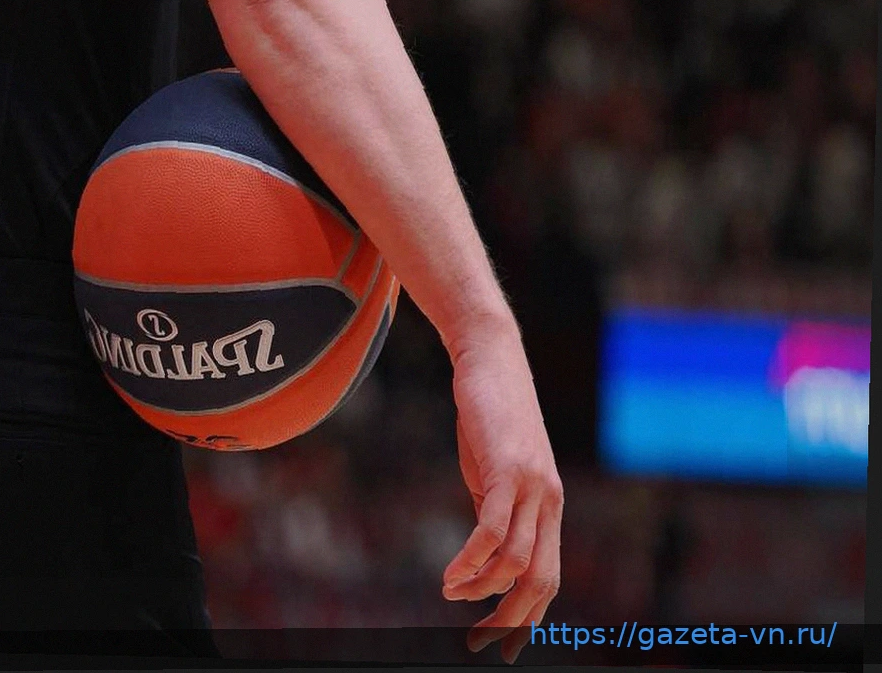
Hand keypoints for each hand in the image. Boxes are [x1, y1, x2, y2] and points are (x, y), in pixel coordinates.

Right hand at [441, 317, 563, 663]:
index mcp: (549, 504)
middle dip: (510, 616)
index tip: (499, 637)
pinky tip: (450, 574)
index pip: (548, 574)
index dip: (527, 613)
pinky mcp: (507, 470)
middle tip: (480, 639)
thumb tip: (482, 546)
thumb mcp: (492, 468)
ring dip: (480, 586)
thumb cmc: (488, 413)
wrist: (491, 360)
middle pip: (540, 578)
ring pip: (515, 560)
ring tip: (450, 590)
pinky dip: (470, 560)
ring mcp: (532, 486)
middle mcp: (549, 500)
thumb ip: (494, 505)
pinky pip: (492, 530)